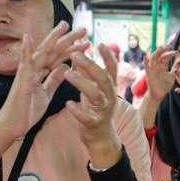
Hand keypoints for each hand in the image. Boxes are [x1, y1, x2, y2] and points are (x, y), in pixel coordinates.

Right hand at [0, 22, 87, 141]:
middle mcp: (33, 69)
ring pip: (42, 52)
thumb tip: (64, 67)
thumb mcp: (46, 93)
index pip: (58, 57)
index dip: (71, 48)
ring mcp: (26, 73)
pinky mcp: (20, 80)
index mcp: (40, 73)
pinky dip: (25, 50)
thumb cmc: (27, 110)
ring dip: (53, 38)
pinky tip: (28, 37)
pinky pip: (23, 63)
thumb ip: (53, 79)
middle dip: (68, 39)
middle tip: (83, 29)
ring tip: (66, 26)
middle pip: (53, 50)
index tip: (85, 41)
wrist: (12, 126)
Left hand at [64, 52, 121, 167]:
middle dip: (90, 65)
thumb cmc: (95, 109)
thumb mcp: (94, 89)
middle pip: (103, 79)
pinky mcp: (94, 124)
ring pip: (95, 95)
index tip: (100, 43)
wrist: (101, 137)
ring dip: (82, 83)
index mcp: (110, 88)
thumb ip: (88, 73)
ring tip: (67, 74)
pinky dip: (78, 111)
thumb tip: (80, 51)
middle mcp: (109, 98)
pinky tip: (68, 104)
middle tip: (75, 54)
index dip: (108, 56)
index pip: (112, 69)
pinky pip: (87, 117)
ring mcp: (103, 111)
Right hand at [144, 45, 176, 100]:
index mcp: (162, 66)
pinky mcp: (149, 74)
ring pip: (153, 59)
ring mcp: (152, 69)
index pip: (166, 57)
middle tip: (168, 46)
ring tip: (159, 48)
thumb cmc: (165, 86)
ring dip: (156, 53)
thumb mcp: (172, 76)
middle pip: (159, 55)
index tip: (176, 52)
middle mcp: (157, 66)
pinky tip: (146, 56)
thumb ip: (175, 68)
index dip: (170, 53)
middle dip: (163, 50)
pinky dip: (145, 61)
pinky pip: (146, 67)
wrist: (159, 94)